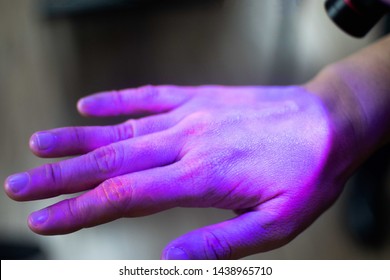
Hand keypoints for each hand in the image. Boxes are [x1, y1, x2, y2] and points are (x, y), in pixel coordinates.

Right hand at [4, 85, 350, 258]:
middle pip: (110, 162)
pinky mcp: (200, 98)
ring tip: (39, 144)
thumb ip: (218, 243)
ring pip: (122, 129)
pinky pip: (150, 96)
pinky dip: (116, 100)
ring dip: (77, 139)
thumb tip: (170, 261)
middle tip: (20, 184)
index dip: (79, 211)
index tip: (46, 219)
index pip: (124, 198)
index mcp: (201, 176)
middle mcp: (186, 141)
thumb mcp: (275, 225)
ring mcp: (191, 115)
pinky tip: (90, 103)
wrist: (330, 121)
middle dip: (61, 177)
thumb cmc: (307, 174)